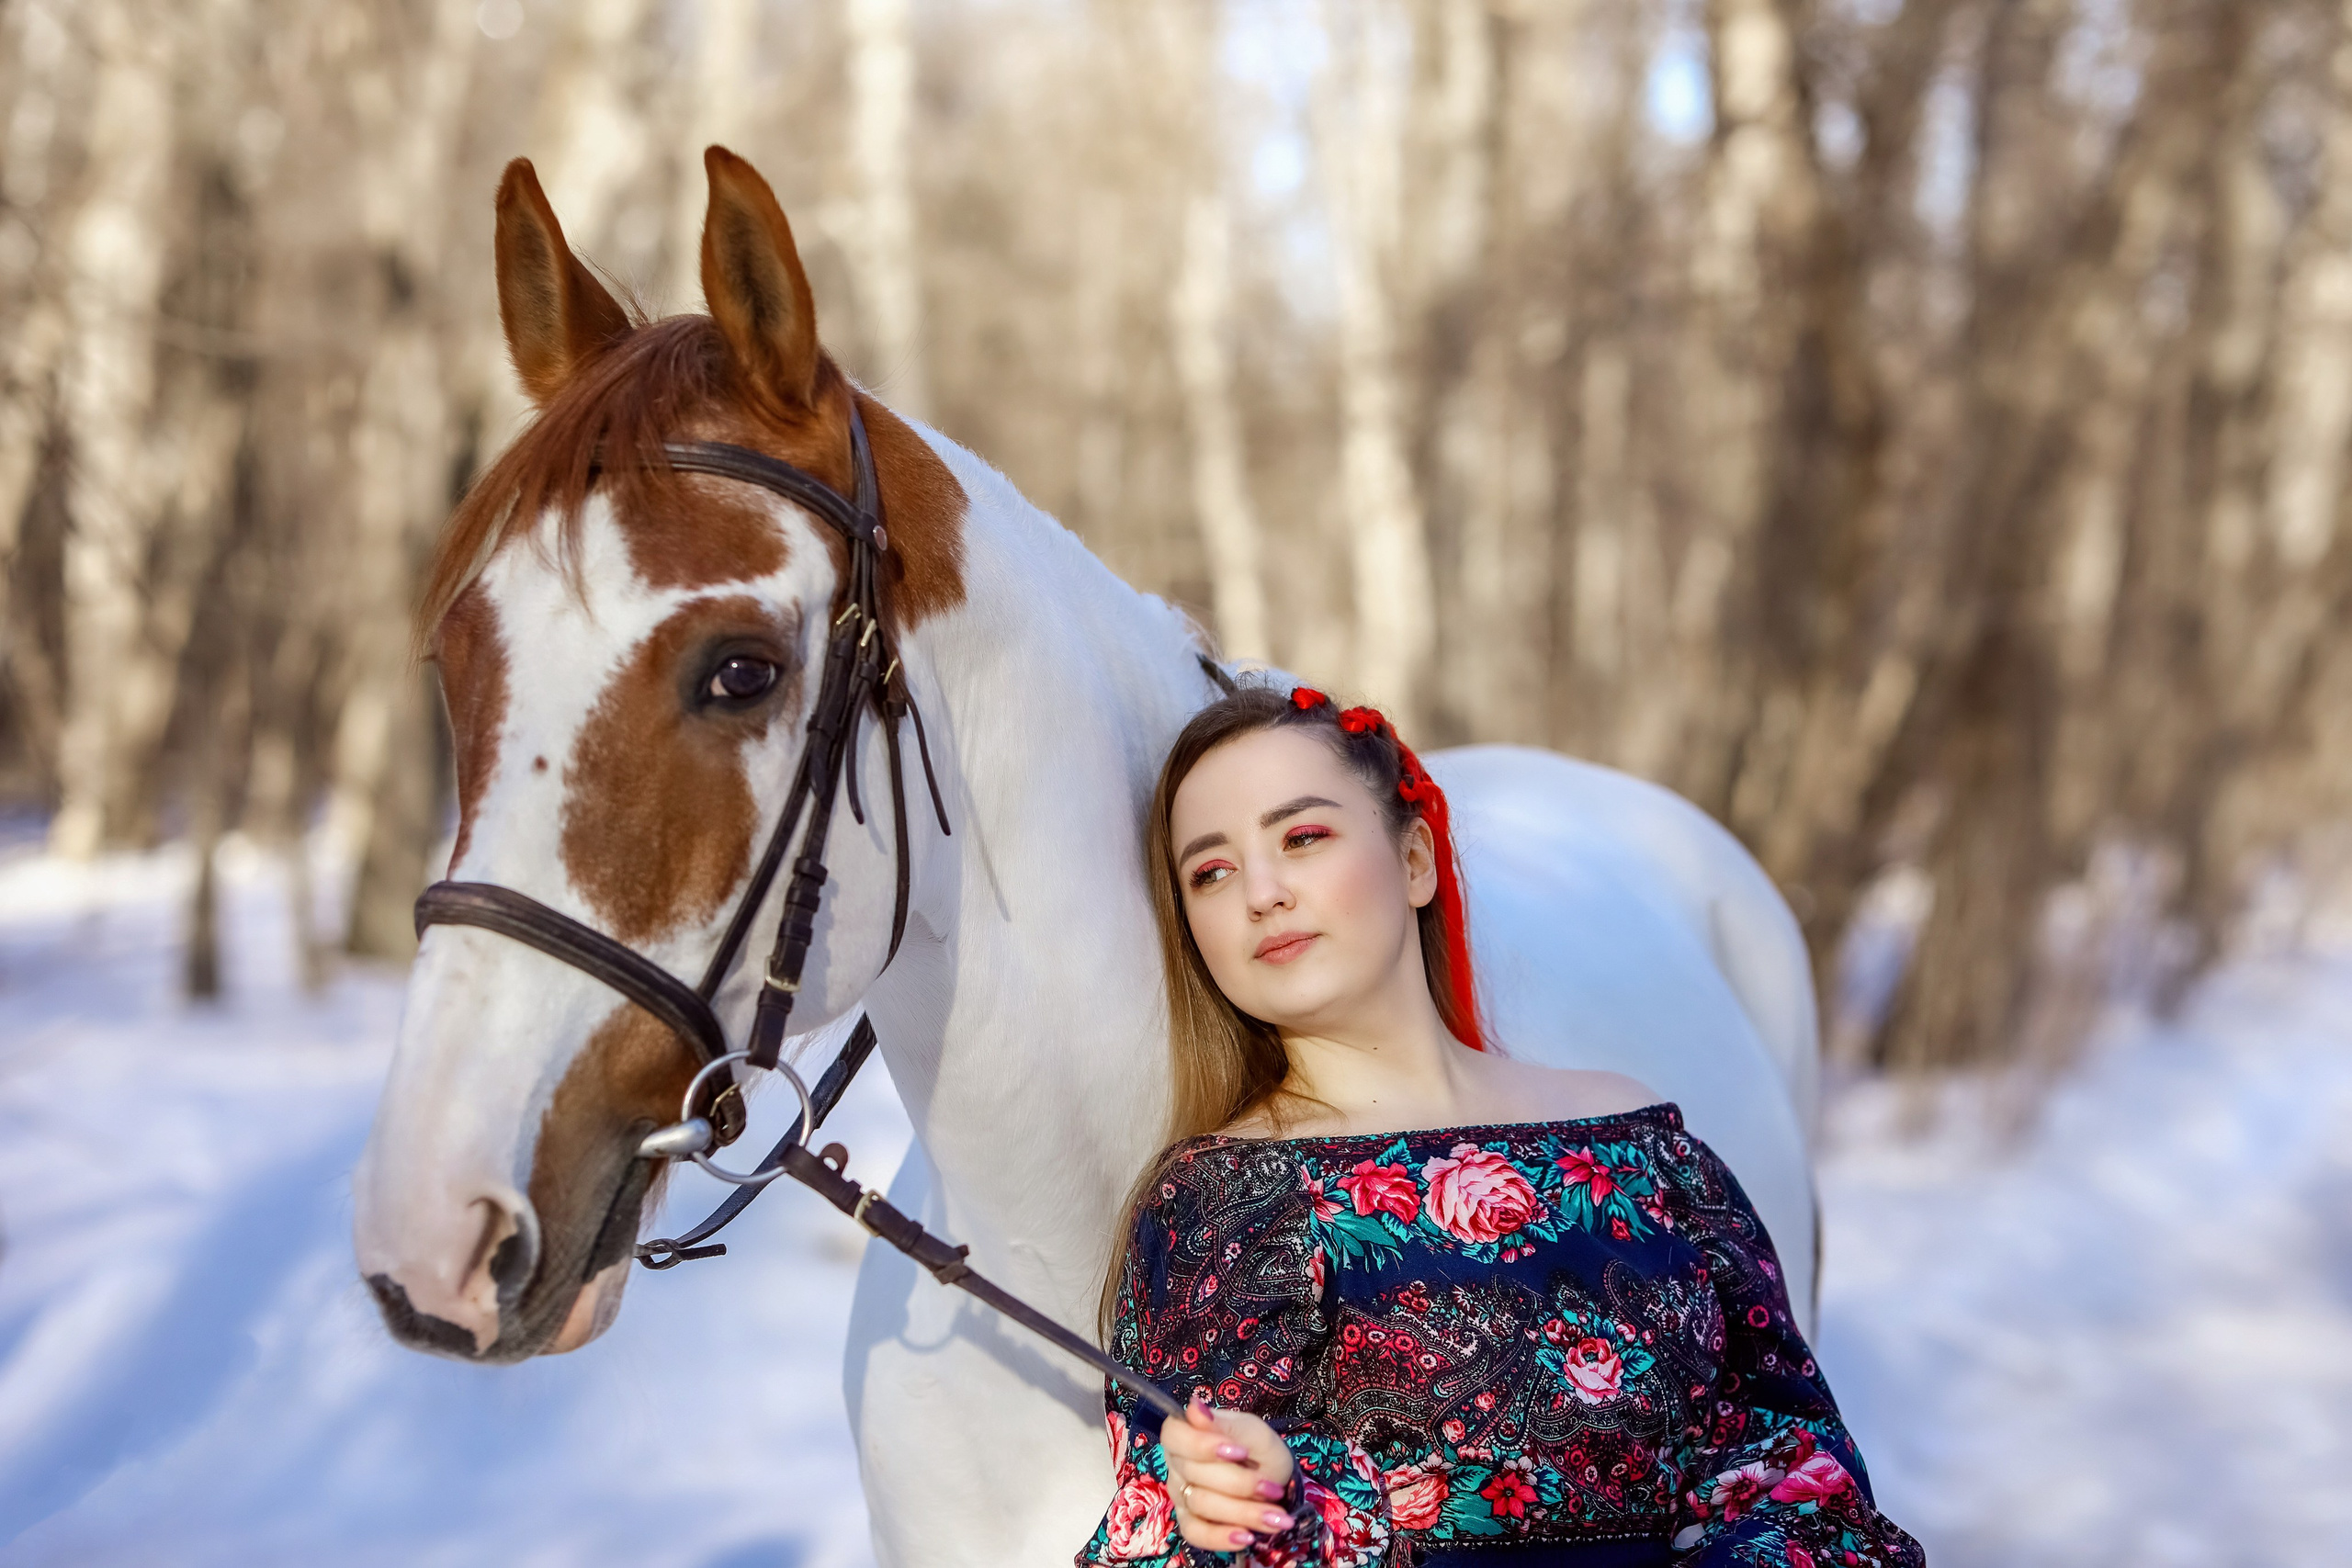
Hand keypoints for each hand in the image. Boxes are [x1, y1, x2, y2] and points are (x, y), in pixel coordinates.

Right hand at [1160, 1396, 1297, 1553]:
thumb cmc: (1259, 1450)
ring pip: (1201, 1505)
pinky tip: (1247, 1536)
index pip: (1174, 1435)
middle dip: (1240, 1484)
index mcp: (1187, 1433)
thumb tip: (1194, 1406)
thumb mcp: (1254, 1433)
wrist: (1273, 1479)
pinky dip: (1222, 1537)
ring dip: (1243, 1512)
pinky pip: (1197, 1534)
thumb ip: (1225, 1424)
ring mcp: (1181, 1495)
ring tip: (1276, 1517)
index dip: (1201, 1445)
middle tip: (1273, 1489)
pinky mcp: (1190, 1523)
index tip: (1239, 1452)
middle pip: (1195, 1474)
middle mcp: (1177, 1465)